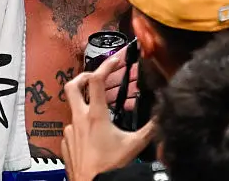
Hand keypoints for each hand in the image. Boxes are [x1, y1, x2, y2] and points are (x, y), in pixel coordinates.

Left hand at [61, 54, 155, 180]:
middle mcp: (79, 119)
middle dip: (84, 77)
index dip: (106, 65)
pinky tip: (92, 134)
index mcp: (95, 115)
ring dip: (85, 105)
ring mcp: (70, 131)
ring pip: (73, 109)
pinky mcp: (66, 143)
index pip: (97, 80)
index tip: (115, 60)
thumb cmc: (110, 168)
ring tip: (100, 111)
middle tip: (97, 78)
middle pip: (73, 86)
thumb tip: (163, 114)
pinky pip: (71, 128)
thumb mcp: (134, 146)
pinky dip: (81, 126)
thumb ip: (150, 129)